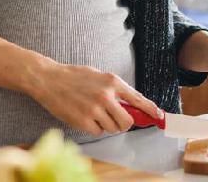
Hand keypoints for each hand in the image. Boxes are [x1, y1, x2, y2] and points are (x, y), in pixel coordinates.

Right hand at [26, 62, 161, 135]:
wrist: (49, 80)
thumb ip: (114, 89)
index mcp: (112, 81)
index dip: (151, 110)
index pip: (138, 99)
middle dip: (123, 124)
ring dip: (107, 125)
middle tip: (115, 119)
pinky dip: (94, 128)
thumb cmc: (73, 76)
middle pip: (127, 122)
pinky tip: (85, 117)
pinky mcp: (84, 121)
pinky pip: (98, 132)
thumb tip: (131, 105)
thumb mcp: (98, 76)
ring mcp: (95, 109)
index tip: (159, 116)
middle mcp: (106, 95)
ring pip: (113, 128)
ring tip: (94, 114)